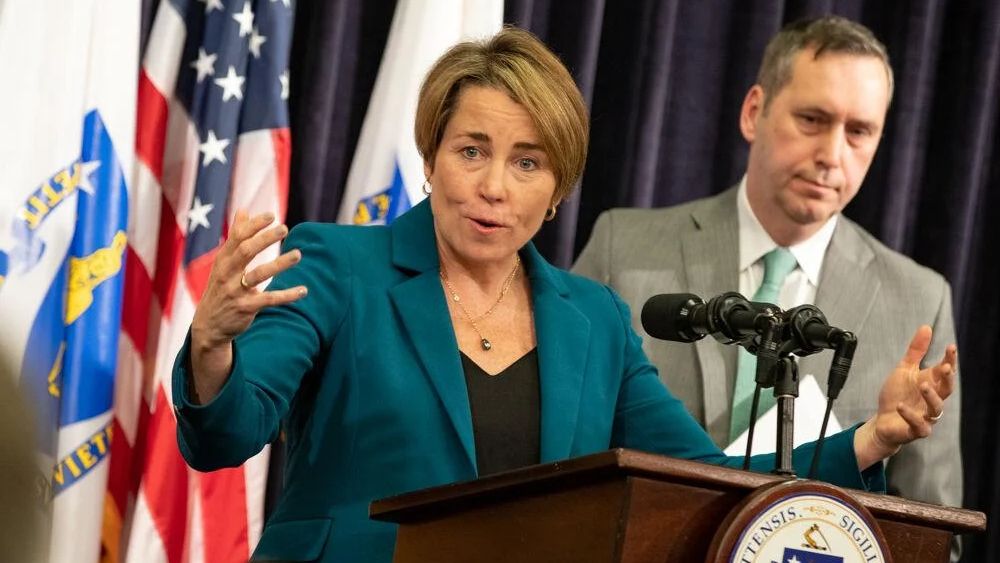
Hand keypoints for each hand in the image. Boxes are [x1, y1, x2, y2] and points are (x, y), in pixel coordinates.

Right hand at [188, 211, 306, 401]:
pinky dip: (287, 295)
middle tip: (284, 228)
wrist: (208, 326)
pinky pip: (269, 299)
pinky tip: (304, 290)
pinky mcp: (246, 308)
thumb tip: (243, 210)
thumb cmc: (220, 288)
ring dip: (279, 264)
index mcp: (223, 260)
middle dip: (265, 239)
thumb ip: (235, 237)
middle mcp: (226, 274)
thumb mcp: (223, 263)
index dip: (253, 226)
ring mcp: (235, 291)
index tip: (271, 215)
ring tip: (298, 254)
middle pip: (246, 252)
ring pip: (258, 275)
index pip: (237, 238)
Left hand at [854, 325, 956, 468]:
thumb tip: (926, 327)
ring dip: (931, 396)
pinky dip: (910, 415)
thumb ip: (916, 351)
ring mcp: (926, 416)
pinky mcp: (917, 430)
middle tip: (945, 367)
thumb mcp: (904, 370)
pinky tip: (901, 406)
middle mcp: (932, 400)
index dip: (950, 360)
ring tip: (922, 384)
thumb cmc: (897, 395)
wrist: (883, 421)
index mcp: (931, 384)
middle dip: (948, 378)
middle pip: (946, 389)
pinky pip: (919, 425)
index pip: (945, 371)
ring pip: (936, 408)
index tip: (951, 347)